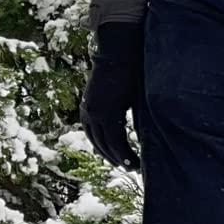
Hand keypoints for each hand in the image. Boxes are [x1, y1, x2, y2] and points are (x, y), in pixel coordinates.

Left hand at [80, 22, 144, 169]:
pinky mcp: (108, 114)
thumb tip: (134, 130)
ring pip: (108, 146)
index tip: (120, 160)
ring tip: (134, 167)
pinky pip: (116, 140)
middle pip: (100, 145)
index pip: (96, 138)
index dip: (108, 151)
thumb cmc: (123, 71)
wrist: (119, 55)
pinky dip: (125, 153)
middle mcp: (89, 114)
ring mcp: (96, 115)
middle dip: (114, 158)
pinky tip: (135, 160)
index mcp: (89, 110)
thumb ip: (120, 113)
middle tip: (128, 167)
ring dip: (120, 158)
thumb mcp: (119, 97)